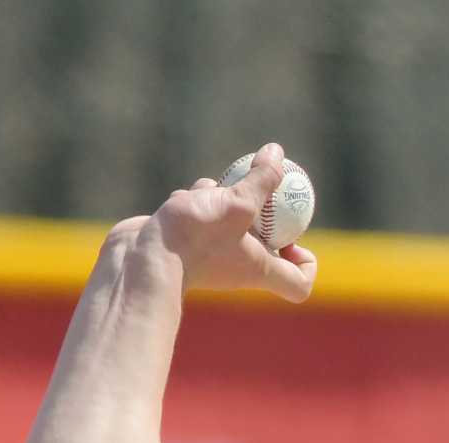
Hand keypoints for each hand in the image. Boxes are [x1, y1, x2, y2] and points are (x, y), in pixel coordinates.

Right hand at [116, 142, 317, 302]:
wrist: (142, 261)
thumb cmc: (196, 239)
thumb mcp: (239, 202)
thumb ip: (262, 178)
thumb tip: (277, 152)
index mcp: (261, 269)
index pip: (299, 285)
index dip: (306, 263)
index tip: (297, 238)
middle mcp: (239, 266)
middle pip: (265, 241)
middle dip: (260, 209)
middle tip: (257, 188)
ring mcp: (211, 253)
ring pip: (230, 218)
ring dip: (224, 197)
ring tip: (212, 192)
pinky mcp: (186, 239)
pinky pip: (201, 214)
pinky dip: (197, 200)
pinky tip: (184, 198)